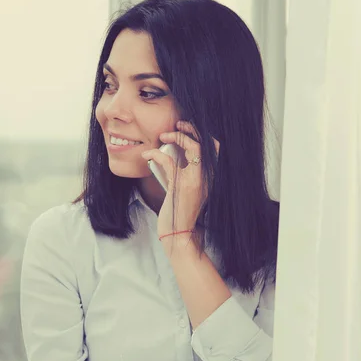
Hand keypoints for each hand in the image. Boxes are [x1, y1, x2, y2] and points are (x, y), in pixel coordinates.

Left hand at [141, 120, 219, 239]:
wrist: (181, 235)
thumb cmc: (180, 213)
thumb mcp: (187, 191)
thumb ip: (184, 175)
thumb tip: (173, 158)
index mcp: (209, 177)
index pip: (213, 148)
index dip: (201, 133)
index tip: (186, 128)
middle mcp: (206, 177)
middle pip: (205, 143)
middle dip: (191, 129)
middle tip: (177, 124)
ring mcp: (195, 181)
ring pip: (192, 147)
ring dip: (176, 136)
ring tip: (163, 135)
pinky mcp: (181, 186)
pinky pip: (169, 162)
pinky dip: (156, 154)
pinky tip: (147, 154)